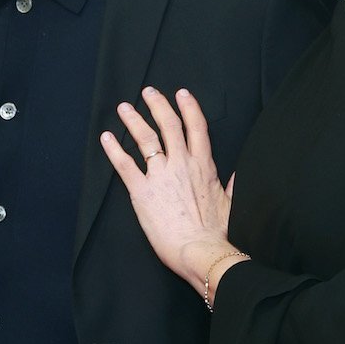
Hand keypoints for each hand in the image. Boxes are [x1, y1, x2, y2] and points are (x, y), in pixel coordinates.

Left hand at [100, 87, 234, 294]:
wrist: (202, 252)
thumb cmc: (219, 233)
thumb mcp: (232, 203)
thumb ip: (232, 184)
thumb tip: (238, 174)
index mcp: (204, 166)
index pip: (196, 127)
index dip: (189, 107)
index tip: (182, 93)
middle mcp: (181, 164)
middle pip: (169, 125)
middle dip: (158, 104)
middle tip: (148, 91)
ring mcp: (160, 176)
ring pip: (146, 138)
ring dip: (134, 120)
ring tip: (124, 107)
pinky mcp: (142, 191)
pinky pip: (125, 165)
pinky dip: (114, 149)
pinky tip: (106, 137)